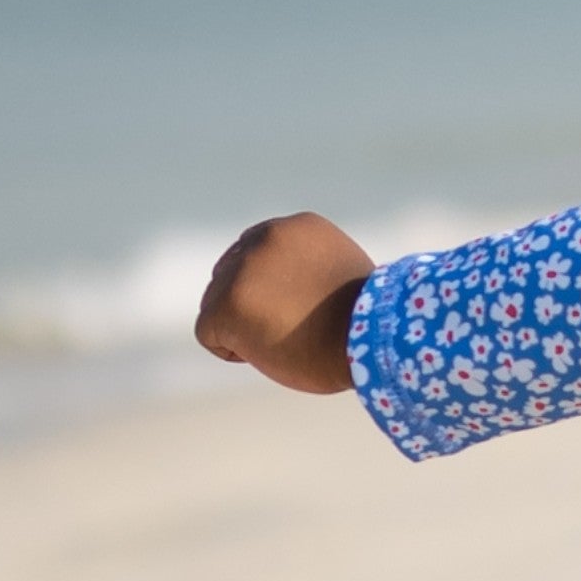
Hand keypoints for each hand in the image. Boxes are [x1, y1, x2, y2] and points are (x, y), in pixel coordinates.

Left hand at [195, 212, 375, 392]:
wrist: (374, 342)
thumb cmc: (364, 326)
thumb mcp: (339, 279)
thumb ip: (307, 271)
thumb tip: (283, 292)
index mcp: (298, 228)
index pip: (256, 251)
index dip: (264, 285)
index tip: (287, 308)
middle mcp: (264, 239)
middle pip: (228, 273)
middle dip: (247, 304)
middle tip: (285, 330)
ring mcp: (243, 270)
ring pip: (215, 302)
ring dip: (239, 327)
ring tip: (282, 342)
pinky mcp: (227, 304)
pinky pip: (207, 332)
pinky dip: (229, 349)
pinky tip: (264, 353)